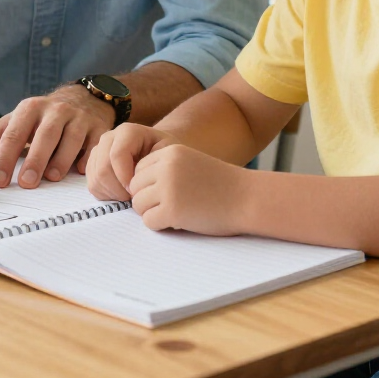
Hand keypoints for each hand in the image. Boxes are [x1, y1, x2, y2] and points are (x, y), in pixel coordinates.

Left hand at [0, 85, 113, 187]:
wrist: (85, 98)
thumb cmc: (43, 117)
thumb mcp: (17, 121)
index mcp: (30, 109)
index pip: (14, 134)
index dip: (5, 158)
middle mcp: (55, 111)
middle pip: (45, 135)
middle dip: (35, 159)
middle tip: (26, 183)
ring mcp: (79, 118)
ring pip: (71, 138)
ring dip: (61, 159)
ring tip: (52, 178)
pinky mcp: (99, 127)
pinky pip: (94, 143)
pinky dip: (89, 157)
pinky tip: (81, 172)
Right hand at [86, 123, 177, 200]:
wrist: (157, 150)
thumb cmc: (164, 153)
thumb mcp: (168, 153)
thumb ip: (155, 163)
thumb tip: (135, 183)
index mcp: (127, 132)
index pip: (117, 155)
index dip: (125, 177)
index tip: (138, 191)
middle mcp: (108, 138)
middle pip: (103, 169)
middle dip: (118, 189)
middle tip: (134, 197)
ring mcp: (98, 151)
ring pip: (96, 178)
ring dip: (113, 193)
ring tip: (129, 195)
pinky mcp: (92, 164)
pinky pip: (92, 185)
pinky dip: (106, 195)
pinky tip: (121, 194)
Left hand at [128, 144, 246, 235]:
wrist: (248, 198)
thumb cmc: (221, 185)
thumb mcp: (190, 163)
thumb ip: (164, 169)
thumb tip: (130, 188)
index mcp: (170, 151)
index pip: (139, 169)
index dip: (150, 185)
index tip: (169, 192)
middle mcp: (166, 167)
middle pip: (134, 187)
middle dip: (148, 199)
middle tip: (171, 206)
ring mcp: (168, 188)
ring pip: (138, 204)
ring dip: (153, 212)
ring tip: (176, 213)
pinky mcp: (172, 211)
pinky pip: (149, 222)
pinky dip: (161, 225)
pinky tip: (180, 221)